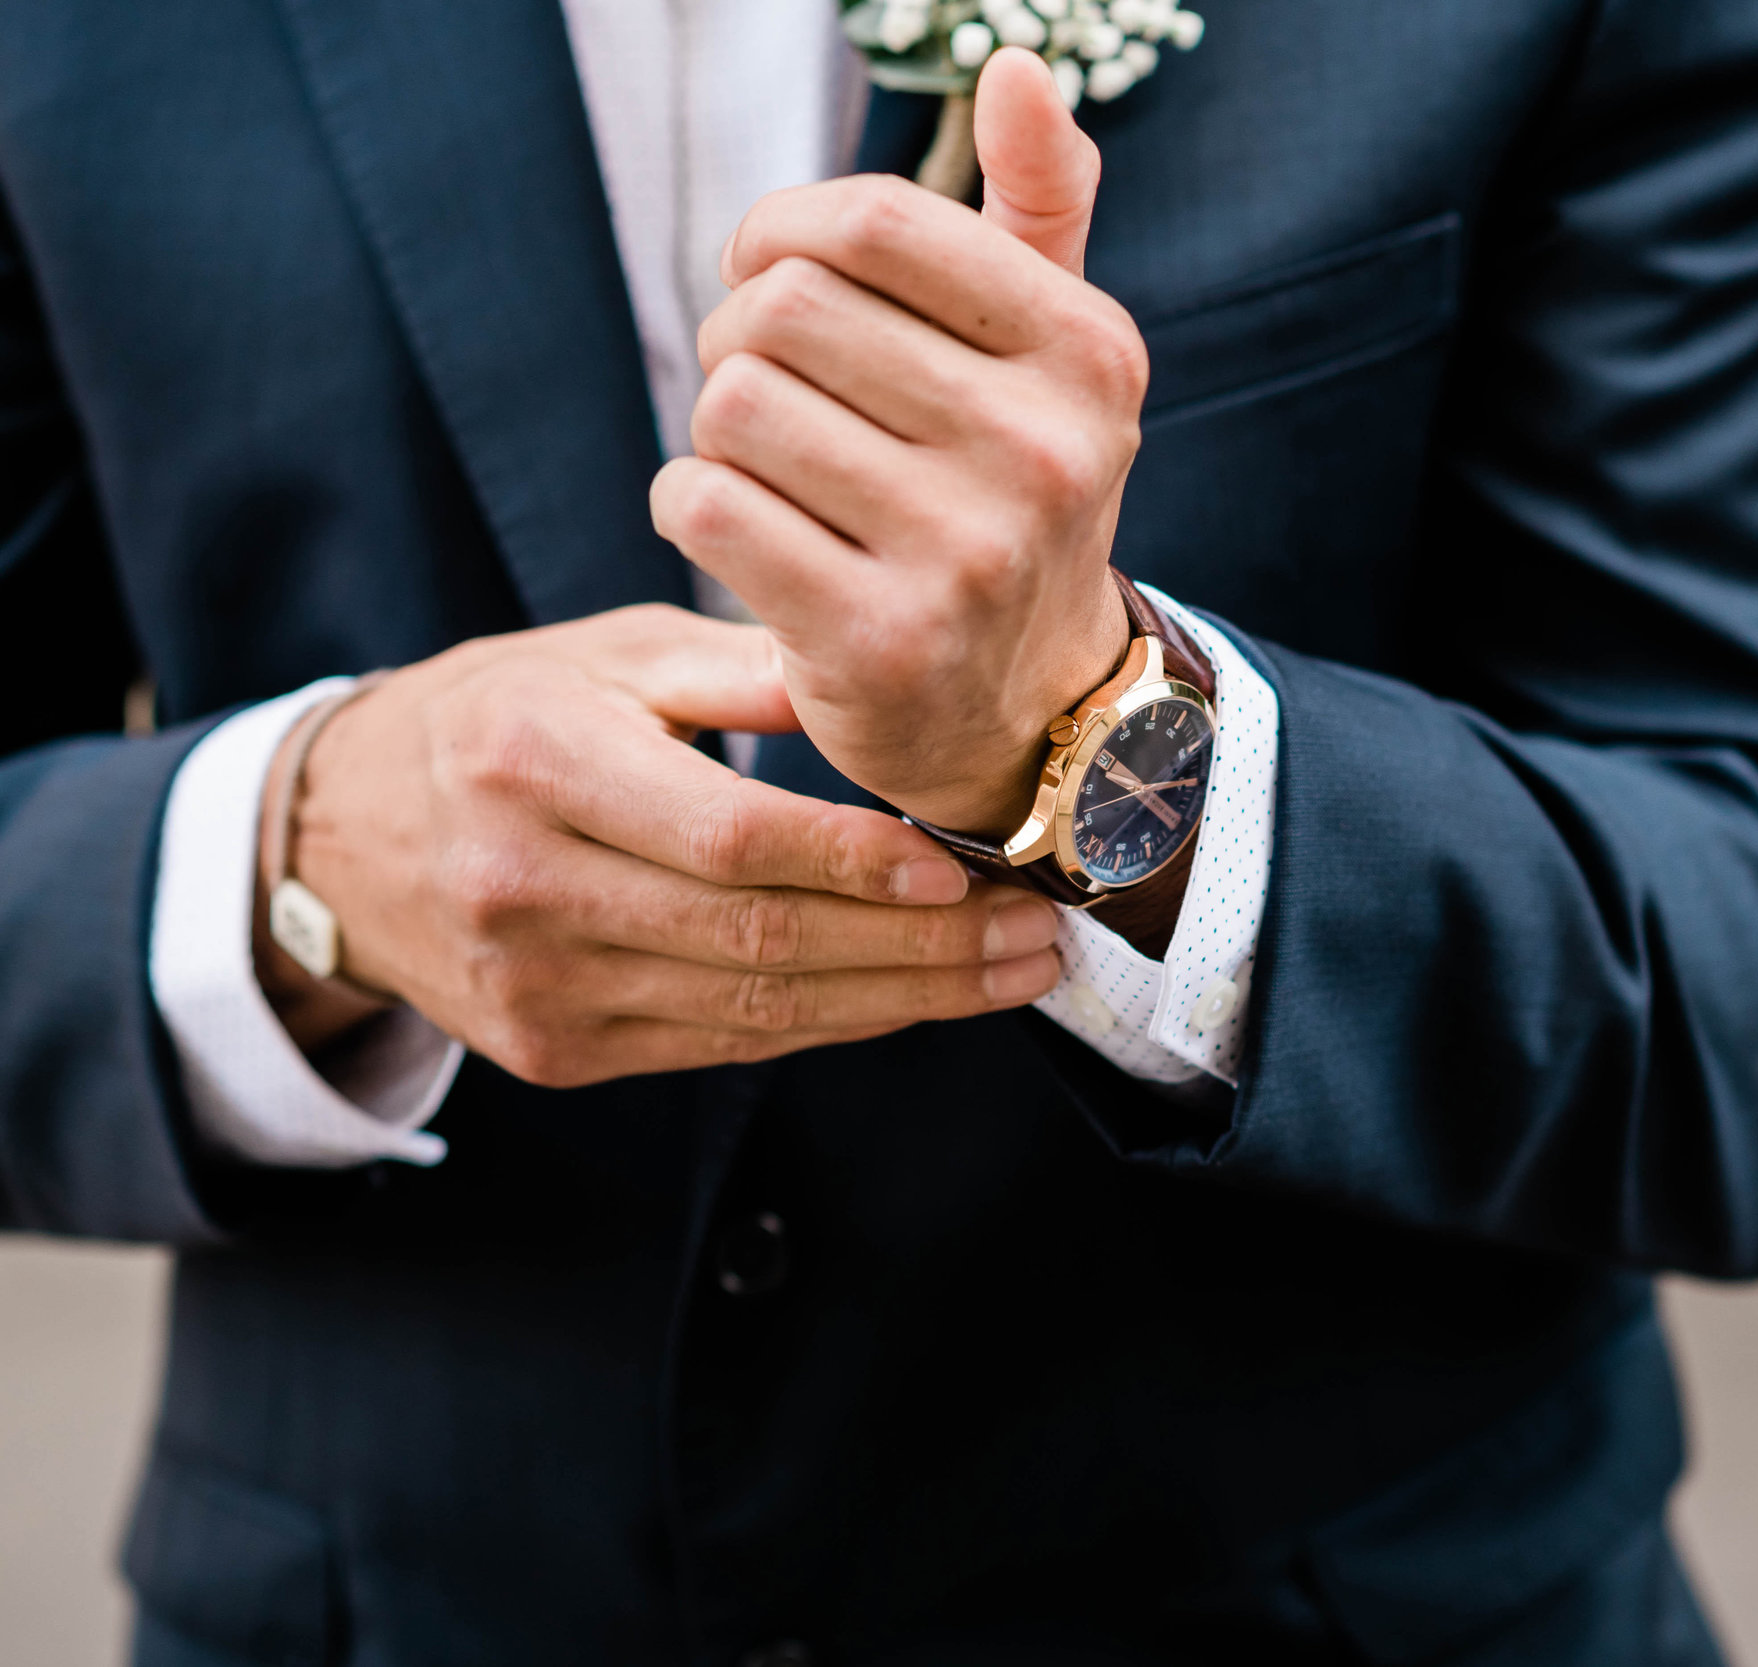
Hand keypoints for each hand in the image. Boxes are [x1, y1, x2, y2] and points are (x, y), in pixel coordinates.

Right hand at [254, 605, 1063, 1085]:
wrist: (341, 836)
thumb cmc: (503, 715)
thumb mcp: (603, 652)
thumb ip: (740, 664)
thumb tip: (885, 663)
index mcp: (536, 762)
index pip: (729, 837)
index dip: (856, 863)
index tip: (966, 869)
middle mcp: (525, 885)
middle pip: (758, 941)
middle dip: (920, 948)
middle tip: (1036, 934)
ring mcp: (535, 985)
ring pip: (754, 1012)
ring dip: (902, 1000)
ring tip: (1013, 972)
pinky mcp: (552, 1051)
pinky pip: (723, 1045)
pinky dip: (833, 1024)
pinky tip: (918, 997)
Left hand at [650, 46, 1140, 836]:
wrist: (1033, 709)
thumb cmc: (1014, 496)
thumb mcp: (1057, 358)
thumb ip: (1039, 208)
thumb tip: (1021, 66)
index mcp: (1088, 354)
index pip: (868, 221)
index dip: (777, 233)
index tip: (768, 278)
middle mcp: (1045, 452)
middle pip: (781, 309)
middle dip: (737, 340)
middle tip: (765, 393)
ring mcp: (968, 555)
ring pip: (732, 407)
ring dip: (714, 431)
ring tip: (764, 468)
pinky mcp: (880, 643)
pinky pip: (704, 507)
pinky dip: (690, 508)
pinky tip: (740, 534)